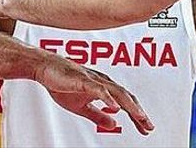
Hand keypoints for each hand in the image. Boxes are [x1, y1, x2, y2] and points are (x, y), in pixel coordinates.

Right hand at [35, 52, 154, 134]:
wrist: (46, 67)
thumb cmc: (63, 83)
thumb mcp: (82, 107)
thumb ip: (98, 115)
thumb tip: (114, 124)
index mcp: (104, 88)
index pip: (125, 103)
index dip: (137, 115)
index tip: (146, 127)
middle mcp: (103, 83)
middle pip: (126, 98)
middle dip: (139, 112)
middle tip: (148, 126)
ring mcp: (94, 80)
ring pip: (117, 92)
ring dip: (129, 105)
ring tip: (139, 116)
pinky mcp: (83, 79)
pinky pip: (98, 89)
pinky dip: (108, 98)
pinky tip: (115, 107)